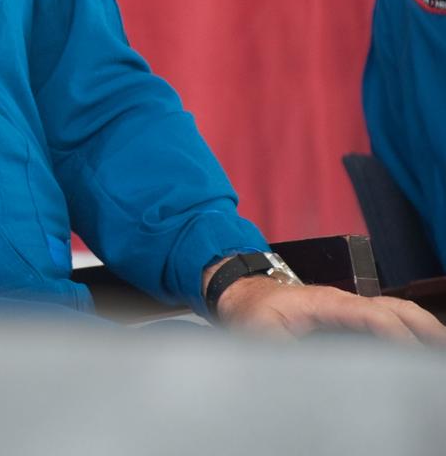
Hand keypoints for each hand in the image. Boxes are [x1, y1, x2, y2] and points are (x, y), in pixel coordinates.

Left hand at [216, 275, 445, 344]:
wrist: (240, 293)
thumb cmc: (251, 311)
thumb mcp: (259, 334)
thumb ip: (282, 350)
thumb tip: (303, 373)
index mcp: (323, 302)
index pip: (369, 313)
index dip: (392, 331)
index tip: (410, 352)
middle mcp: (341, 301)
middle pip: (393, 307)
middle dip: (422, 327)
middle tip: (441, 350)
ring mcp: (347, 308)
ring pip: (394, 312)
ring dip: (420, 329)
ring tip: (436, 354)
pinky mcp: (347, 318)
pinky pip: (384, 322)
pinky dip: (408, 332)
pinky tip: (417, 351)